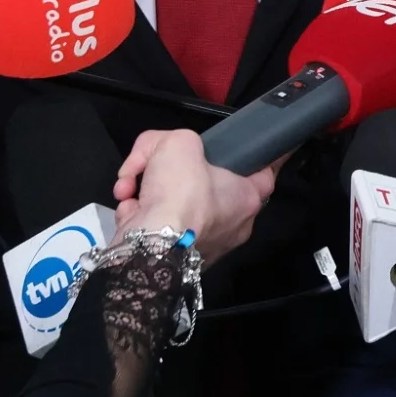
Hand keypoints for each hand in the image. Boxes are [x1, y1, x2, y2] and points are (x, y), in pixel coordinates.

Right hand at [115, 129, 274, 265]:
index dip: (254, 156)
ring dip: (148, 193)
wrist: (151, 247)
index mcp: (247, 198)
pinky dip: (139, 216)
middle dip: (179, 174)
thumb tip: (161, 147)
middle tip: (162, 168)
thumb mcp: (180, 144)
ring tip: (131, 189)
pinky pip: (156, 227)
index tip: (247, 150)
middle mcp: (232, 225)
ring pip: (175, 207)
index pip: (264, 171)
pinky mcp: (175, 256)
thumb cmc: (180, 197)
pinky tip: (132, 213)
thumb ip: (177, 139)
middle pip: (208, 188)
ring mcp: (203, 243)